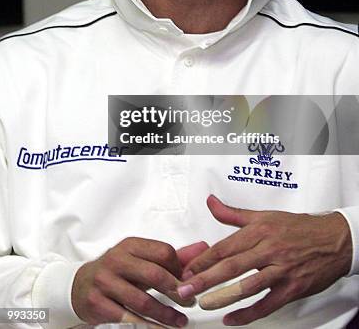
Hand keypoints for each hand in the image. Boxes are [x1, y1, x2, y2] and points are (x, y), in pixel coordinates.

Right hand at [72, 237, 207, 326]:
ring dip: (165, 315)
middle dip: (176, 292)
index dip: (179, 268)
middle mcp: (117, 260)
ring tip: (180, 322)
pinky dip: (146, 326)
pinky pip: (127, 318)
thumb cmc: (117, 271)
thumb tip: (202, 248)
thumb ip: (172, 256)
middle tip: (189, 302)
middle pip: (154, 274)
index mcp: (130, 245)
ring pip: (142, 301)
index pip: (163, 252)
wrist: (79, 286)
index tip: (189, 281)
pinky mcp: (98, 303)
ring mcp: (105, 282)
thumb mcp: (140, 259)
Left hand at [177, 195, 351, 325]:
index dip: (204, 260)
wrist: (334, 240)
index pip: (225, 247)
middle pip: (232, 266)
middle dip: (205, 279)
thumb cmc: (298, 228)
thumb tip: (211, 203)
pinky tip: (232, 319)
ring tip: (204, 304)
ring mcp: (281, 270)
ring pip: (248, 285)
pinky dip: (249, 314)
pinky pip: (267, 304)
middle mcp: (269, 249)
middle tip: (186, 289)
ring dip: (223, 297)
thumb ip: (233, 214)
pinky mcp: (292, 288)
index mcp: (260, 230)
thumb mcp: (264, 216)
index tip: (186, 270)